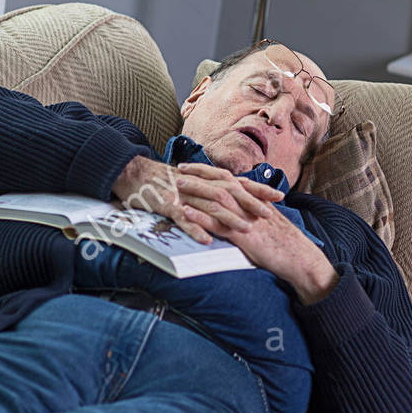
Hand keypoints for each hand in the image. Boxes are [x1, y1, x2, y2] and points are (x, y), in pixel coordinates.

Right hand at [111, 155, 283, 244]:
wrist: (132, 172)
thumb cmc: (162, 180)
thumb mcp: (191, 182)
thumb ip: (210, 189)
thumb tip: (233, 197)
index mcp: (206, 178)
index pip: (238, 181)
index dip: (259, 188)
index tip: (279, 196)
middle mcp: (198, 184)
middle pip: (229, 192)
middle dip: (251, 204)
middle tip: (269, 216)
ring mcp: (183, 194)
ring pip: (209, 206)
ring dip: (228, 219)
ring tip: (245, 231)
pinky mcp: (166, 205)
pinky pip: (182, 218)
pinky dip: (195, 229)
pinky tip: (206, 240)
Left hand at [177, 162, 339, 302]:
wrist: (300, 258)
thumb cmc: (285, 243)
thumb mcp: (269, 221)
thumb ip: (254, 210)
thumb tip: (241, 206)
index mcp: (255, 199)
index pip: (229, 178)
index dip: (209, 170)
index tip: (193, 166)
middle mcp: (250, 204)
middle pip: (221, 182)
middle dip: (199, 174)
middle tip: (179, 168)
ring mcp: (246, 218)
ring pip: (217, 198)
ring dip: (196, 190)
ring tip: (177, 185)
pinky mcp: (243, 236)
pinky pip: (218, 223)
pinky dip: (200, 216)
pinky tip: (185, 213)